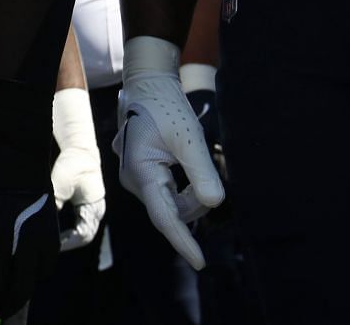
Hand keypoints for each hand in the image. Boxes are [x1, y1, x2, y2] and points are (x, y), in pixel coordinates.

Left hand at [50, 88, 104, 251]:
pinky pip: (78, 223)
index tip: (53, 244)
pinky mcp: (84, 205)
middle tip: (49, 247)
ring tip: (50, 241)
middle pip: (83, 236)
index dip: (69, 243)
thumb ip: (54, 203)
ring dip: (67, 236)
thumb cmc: (73, 164)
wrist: (79, 148)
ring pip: (81, 231)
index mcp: (94, 208)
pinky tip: (53, 230)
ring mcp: (91, 209)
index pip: (84, 234)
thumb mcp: (61, 183)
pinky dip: (67, 228)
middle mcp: (95, 212)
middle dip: (67, 243)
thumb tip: (42, 222)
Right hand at [114, 37, 224, 270]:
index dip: (183, 241)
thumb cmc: (167, 108)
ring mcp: (135, 178)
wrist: (149, 87)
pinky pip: (167, 194)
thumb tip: (216, 205)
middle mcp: (133, 180)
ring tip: (193, 159)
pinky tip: (184, 164)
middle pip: (172, 210)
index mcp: (141, 172)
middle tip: (205, 166)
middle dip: (195, 201)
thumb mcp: (189, 138)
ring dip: (191, 193)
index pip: (165, 217)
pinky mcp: (142, 175)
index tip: (201, 262)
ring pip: (171, 203)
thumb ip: (202, 172)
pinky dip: (183, 188)